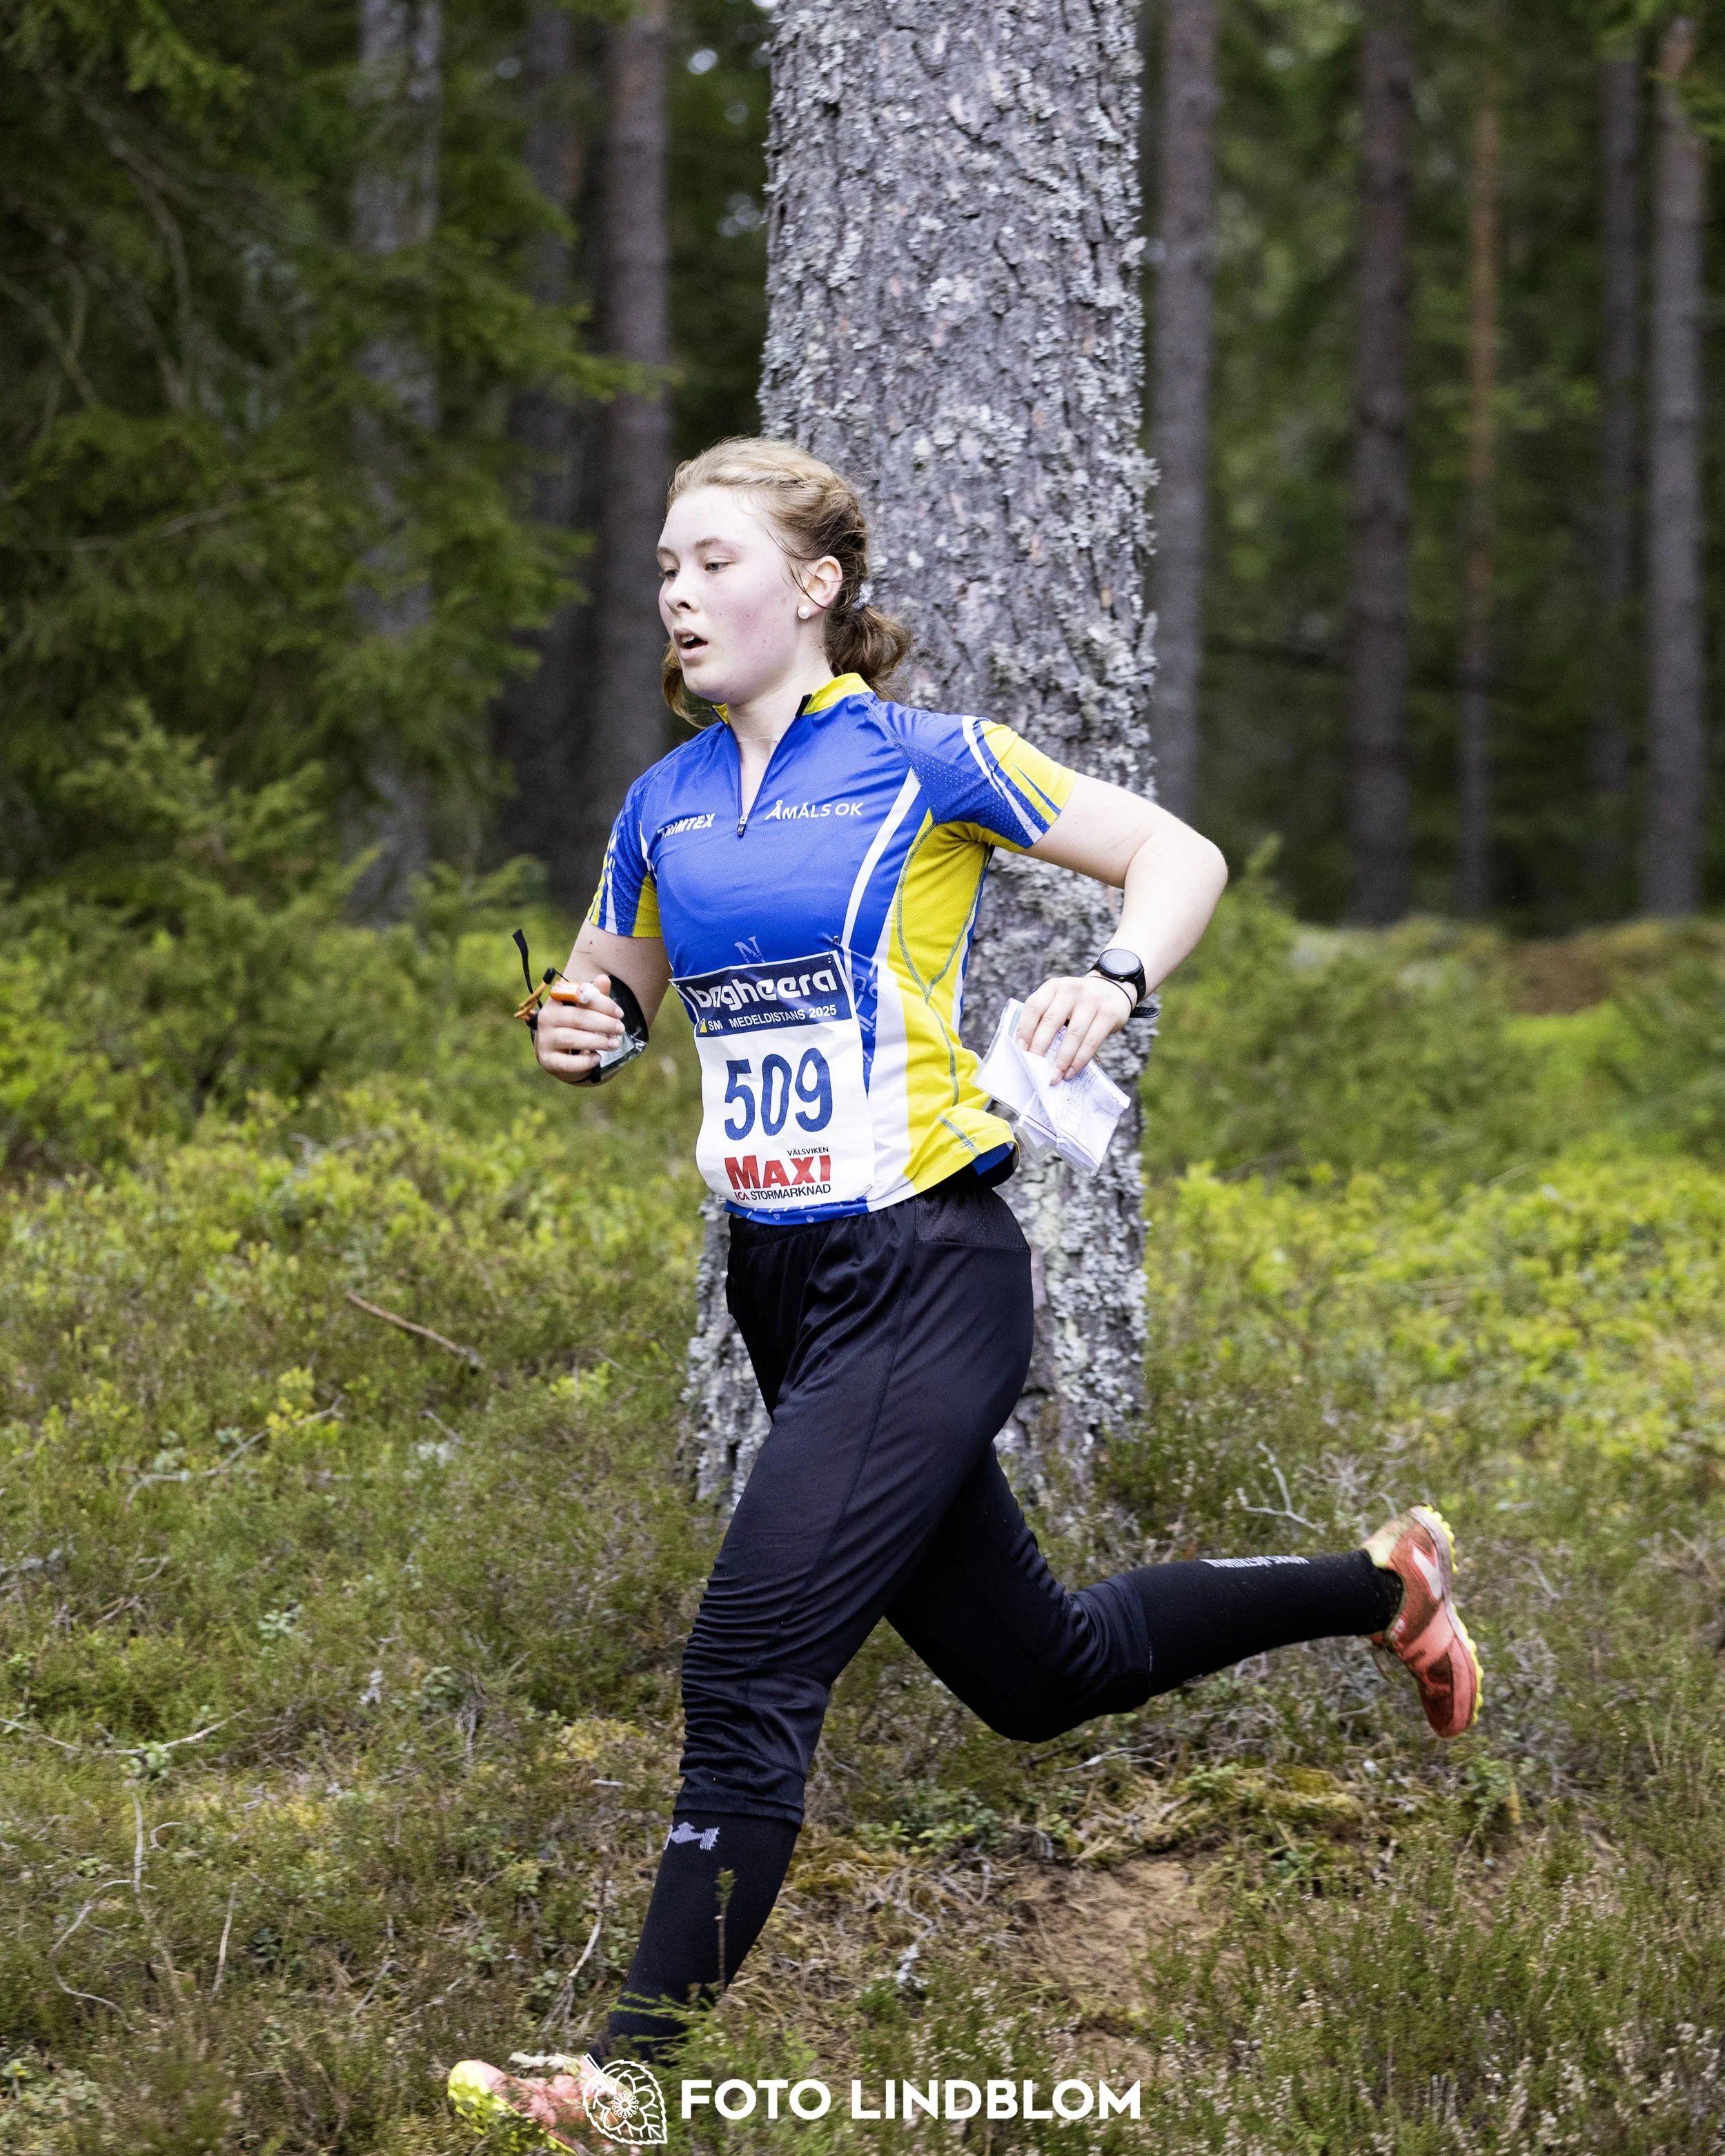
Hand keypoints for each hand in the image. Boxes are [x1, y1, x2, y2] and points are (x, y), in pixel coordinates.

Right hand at [535, 974, 625, 1083]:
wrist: (560, 1053)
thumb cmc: (576, 1025)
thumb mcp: (586, 1009)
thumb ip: (595, 996)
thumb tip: (604, 979)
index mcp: (556, 1000)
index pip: (578, 997)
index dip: (601, 1003)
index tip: (619, 1013)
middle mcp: (546, 1018)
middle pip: (577, 1018)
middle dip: (603, 1023)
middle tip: (620, 1029)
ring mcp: (545, 1040)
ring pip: (572, 1038)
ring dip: (597, 1041)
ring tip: (615, 1043)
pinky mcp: (548, 1060)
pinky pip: (566, 1062)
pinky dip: (584, 1061)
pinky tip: (598, 1058)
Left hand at [1015, 971, 1134, 1081]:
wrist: (1113, 989)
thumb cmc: (1077, 1003)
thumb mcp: (1059, 1000)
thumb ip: (1044, 1017)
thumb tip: (1027, 1050)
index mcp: (1053, 986)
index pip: (1034, 1006)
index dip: (1025, 1029)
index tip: (1020, 1050)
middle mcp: (1071, 990)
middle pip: (1052, 1021)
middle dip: (1040, 1047)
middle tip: (1034, 1068)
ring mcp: (1092, 1000)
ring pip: (1073, 1034)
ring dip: (1061, 1059)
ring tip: (1053, 1076)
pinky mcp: (1108, 1014)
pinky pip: (1091, 1041)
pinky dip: (1079, 1060)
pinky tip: (1071, 1071)